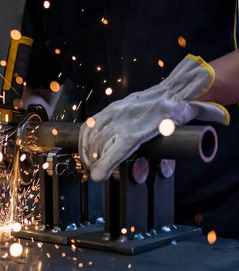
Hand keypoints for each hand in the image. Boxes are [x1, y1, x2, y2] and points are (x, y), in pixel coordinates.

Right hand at [79, 55, 229, 181]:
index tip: (97, 179)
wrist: (172, 91)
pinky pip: (91, 125)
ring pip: (92, 135)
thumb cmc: (177, 114)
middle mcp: (124, 119)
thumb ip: (169, 157)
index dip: (104, 166)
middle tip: (95, 175)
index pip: (117, 150)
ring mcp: (115, 112)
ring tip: (89, 164)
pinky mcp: (111, 109)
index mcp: (140, 129)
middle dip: (93, 163)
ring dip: (87, 152)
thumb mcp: (178, 134)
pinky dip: (84, 138)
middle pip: (100, 145)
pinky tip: (84, 148)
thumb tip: (185, 160)